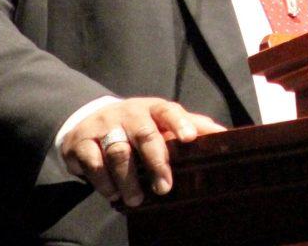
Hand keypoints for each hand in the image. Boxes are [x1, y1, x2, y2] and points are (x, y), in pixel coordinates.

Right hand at [61, 97, 226, 207]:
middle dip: (156, 161)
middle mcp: (128, 114)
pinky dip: (103, 181)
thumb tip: (225, 135)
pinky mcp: (81, 142)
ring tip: (136, 199)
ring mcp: (104, 127)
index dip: (180, 123)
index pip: (168, 110)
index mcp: (151, 108)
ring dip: (128, 179)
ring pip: (118, 151)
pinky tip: (112, 193)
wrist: (87, 119)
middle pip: (144, 133)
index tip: (190, 139)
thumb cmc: (136, 125)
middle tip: (164, 188)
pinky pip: (93, 162)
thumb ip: (191, 125)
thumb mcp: (161, 121)